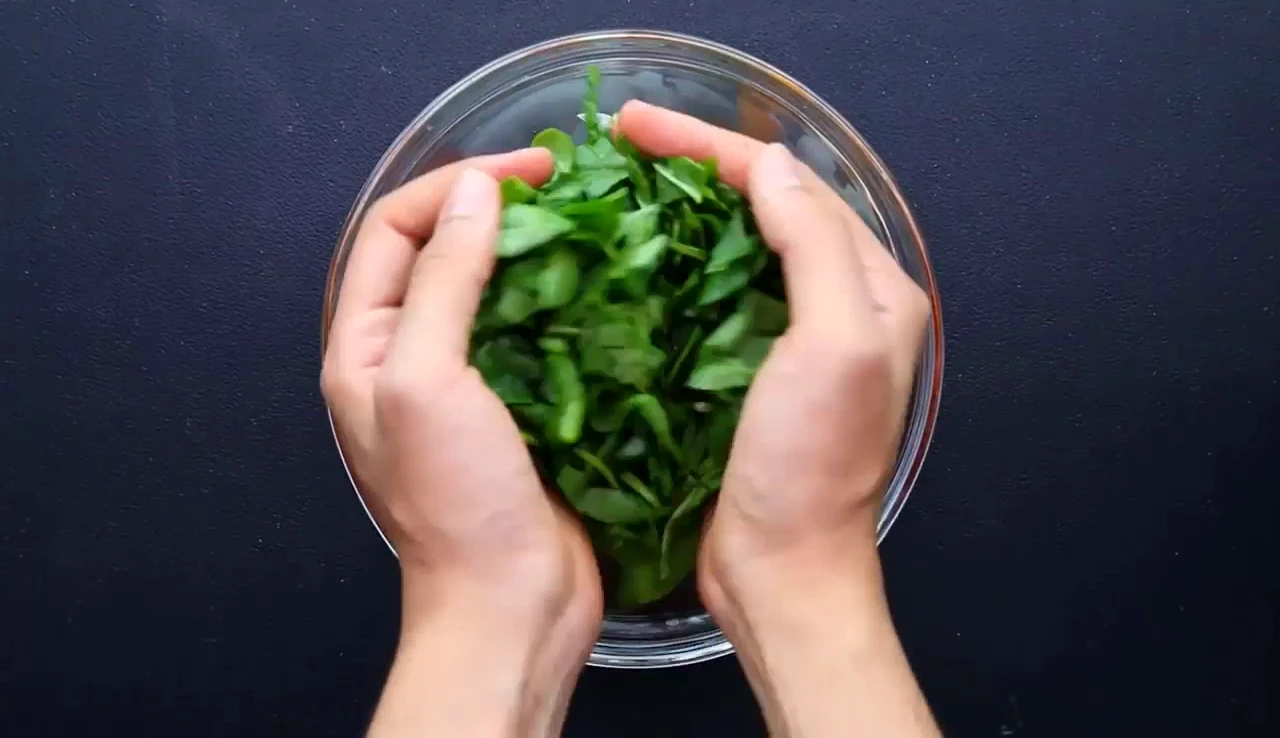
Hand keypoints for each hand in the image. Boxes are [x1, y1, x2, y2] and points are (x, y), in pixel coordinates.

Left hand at [322, 151, 602, 736]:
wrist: (510, 604)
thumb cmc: (457, 502)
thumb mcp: (428, 378)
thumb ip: (444, 279)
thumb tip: (476, 192)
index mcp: (365, 346)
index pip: (396, 229)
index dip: (456, 185)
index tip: (529, 169)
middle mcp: (409, 356)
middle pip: (443, 250)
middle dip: (498, 208)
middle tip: (566, 186)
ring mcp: (467, 383)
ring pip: (495, 288)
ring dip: (536, 252)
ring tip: (590, 226)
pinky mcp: (521, 407)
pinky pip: (537, 333)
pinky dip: (566, 301)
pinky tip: (606, 288)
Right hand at [617, 102, 937, 736]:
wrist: (782, 572)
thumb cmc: (812, 469)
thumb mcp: (833, 347)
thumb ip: (812, 246)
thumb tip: (770, 167)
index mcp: (872, 289)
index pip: (792, 187)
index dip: (713, 146)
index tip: (638, 126)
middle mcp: (839, 305)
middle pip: (765, 206)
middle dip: (695, 164)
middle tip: (622, 141)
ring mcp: (792, 340)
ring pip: (736, 246)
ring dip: (681, 209)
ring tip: (620, 183)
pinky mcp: (749, 373)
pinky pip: (711, 297)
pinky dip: (673, 267)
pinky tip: (631, 259)